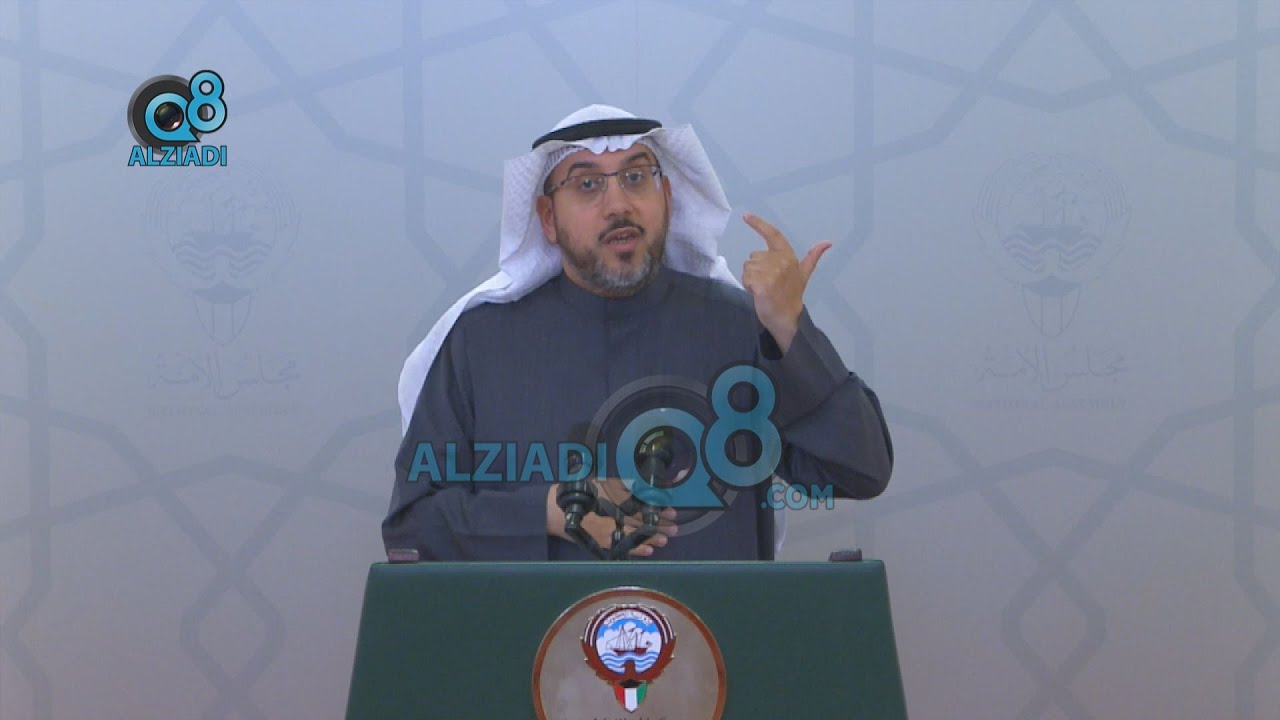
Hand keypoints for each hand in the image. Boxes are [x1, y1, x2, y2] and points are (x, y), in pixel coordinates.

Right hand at [546, 478, 678, 556]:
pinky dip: (635, 550)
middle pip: (638, 519)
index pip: (638, 502)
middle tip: (674, 526)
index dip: (655, 506)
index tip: (670, 508)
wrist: (555, 510)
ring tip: (665, 540)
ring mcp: (605, 529)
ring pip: (632, 534)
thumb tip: (642, 480)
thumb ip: (620, 481)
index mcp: (612, 496)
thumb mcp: (600, 480)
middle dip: (658, 523)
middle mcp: (610, 513)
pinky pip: (620, 546)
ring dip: (649, 537)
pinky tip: (648, 551)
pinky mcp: (601, 541)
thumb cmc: (580, 492)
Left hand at [741, 212, 830, 352]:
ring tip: (763, 289)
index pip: (773, 235)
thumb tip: (827, 242)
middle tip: (767, 284)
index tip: (745, 215)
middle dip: (755, 270)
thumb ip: (813, 257)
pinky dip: (748, 287)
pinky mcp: (761, 284)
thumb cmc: (791, 296)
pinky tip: (758, 294)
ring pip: (747, 268)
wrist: (787, 318)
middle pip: (753, 257)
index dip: (758, 224)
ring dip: (751, 279)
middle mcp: (780, 261)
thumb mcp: (803, 274)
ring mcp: (771, 272)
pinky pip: (746, 278)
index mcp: (788, 256)